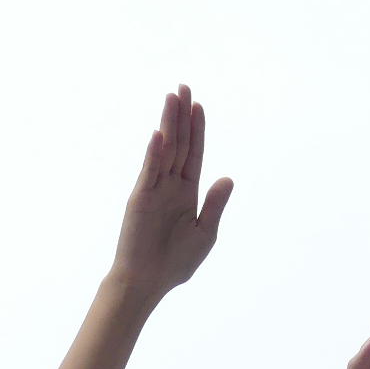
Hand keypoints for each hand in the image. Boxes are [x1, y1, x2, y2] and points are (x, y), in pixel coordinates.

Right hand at [111, 86, 232, 297]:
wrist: (148, 281)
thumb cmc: (175, 262)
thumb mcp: (205, 232)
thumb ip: (215, 204)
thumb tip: (228, 178)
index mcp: (187, 193)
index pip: (194, 154)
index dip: (197, 130)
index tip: (198, 105)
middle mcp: (170, 185)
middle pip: (178, 144)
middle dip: (181, 116)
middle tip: (183, 87)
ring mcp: (154, 189)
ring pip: (164, 150)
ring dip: (168, 124)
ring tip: (172, 97)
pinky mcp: (140, 198)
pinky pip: (149, 171)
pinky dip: (155, 153)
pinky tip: (160, 134)